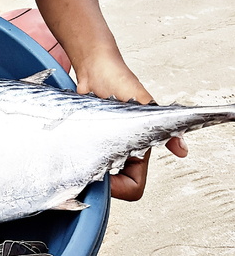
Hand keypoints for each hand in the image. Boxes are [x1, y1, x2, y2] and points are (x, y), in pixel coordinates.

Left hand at [75, 62, 187, 201]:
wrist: (94, 67)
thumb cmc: (118, 79)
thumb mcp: (142, 102)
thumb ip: (163, 127)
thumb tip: (182, 149)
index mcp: (139, 148)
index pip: (134, 186)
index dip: (121, 188)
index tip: (107, 175)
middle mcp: (122, 151)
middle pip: (115, 186)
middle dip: (103, 181)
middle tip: (89, 163)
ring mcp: (105, 147)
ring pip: (98, 175)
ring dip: (89, 168)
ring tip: (82, 151)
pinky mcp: (88, 140)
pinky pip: (84, 160)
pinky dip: (79, 158)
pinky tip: (74, 146)